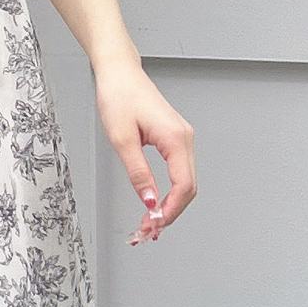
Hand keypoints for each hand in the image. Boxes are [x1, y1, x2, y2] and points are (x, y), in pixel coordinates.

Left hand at [93, 57, 196, 243]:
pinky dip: (168, 193)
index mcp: (176, 139)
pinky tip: (155, 205)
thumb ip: (138, 173)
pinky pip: (178, 174)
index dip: (170, 211)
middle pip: (188, 189)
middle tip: (147, 232)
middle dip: (169, 214)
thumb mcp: (122, 139)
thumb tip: (149, 202)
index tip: (153, 226)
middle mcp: (185, 140)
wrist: (119, 74)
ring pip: (184, 183)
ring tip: (149, 225)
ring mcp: (182, 140)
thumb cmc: (119, 97)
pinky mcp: (174, 140)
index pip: (183, 186)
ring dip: (169, 207)